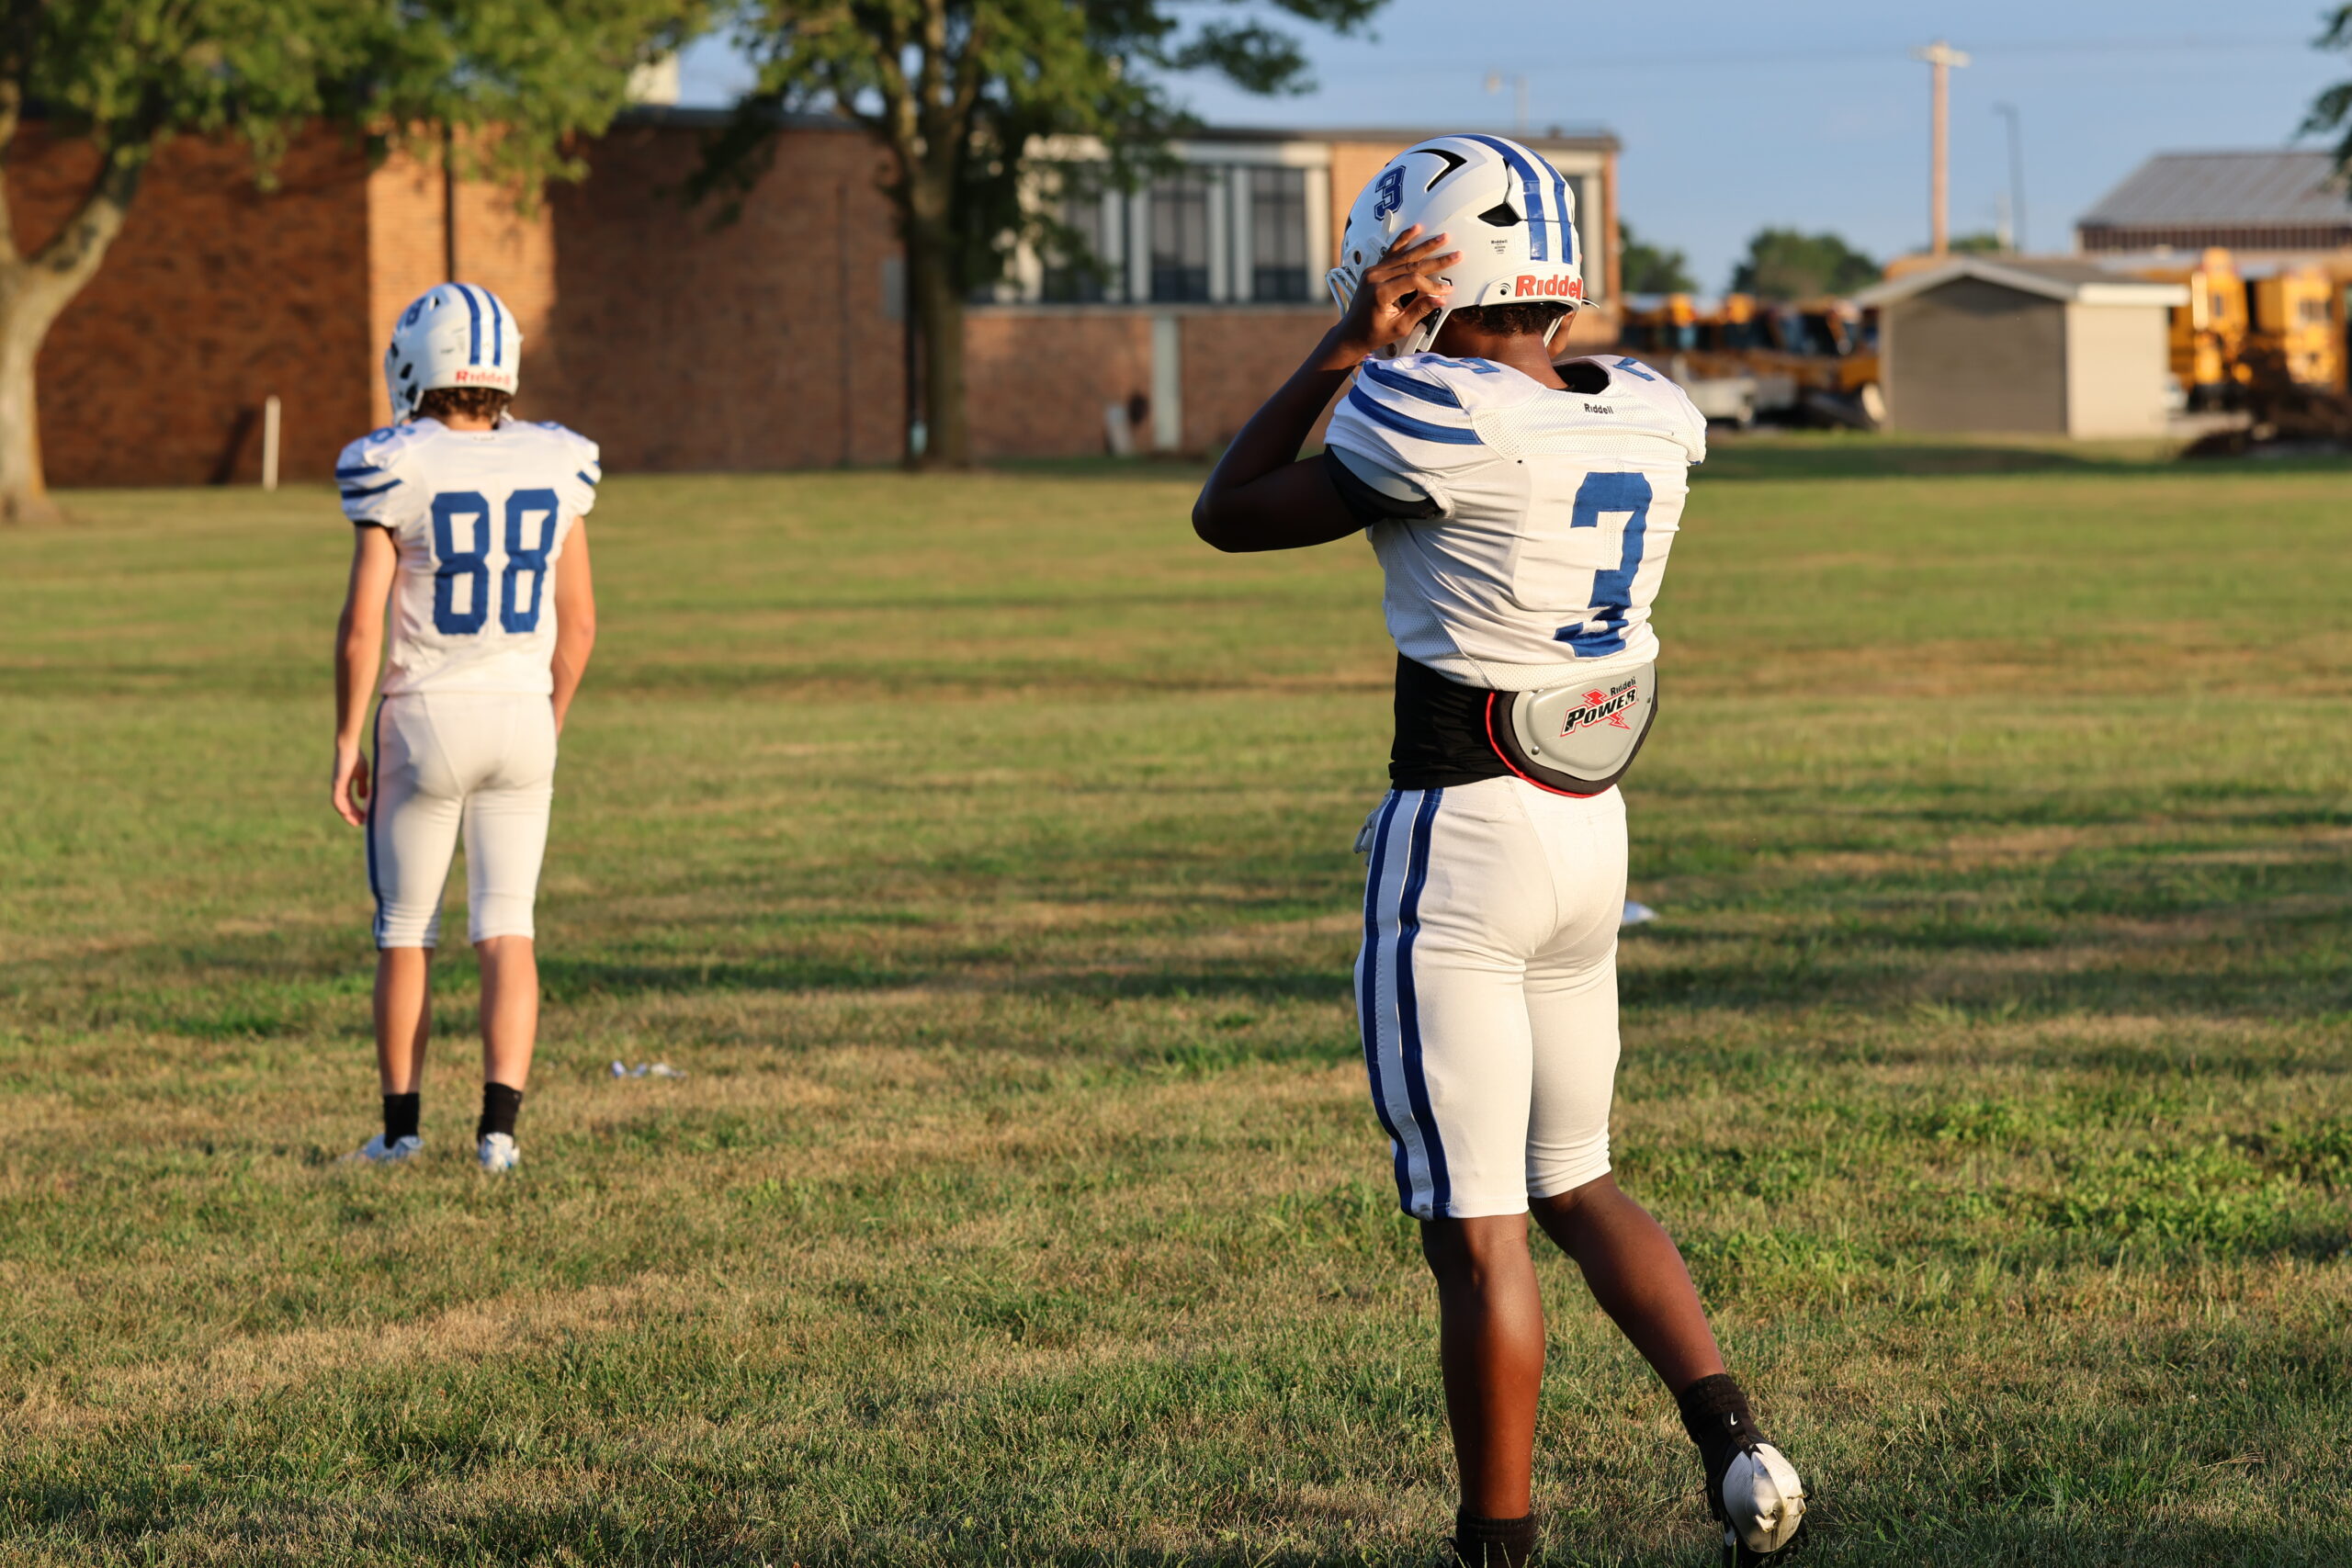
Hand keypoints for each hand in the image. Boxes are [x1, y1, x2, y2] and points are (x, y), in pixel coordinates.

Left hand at [331, 742, 369, 826]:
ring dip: (348, 814)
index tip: (364, 818)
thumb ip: (361, 785)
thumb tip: (363, 797)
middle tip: (361, 823)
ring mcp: (337, 785)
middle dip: (353, 815)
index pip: (349, 801)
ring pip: (340, 805)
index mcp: (344, 785)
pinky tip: (347, 813)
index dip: (355, 810)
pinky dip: (342, 807)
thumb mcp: (362, 774)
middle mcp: (338, 787)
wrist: (349, 746)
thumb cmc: (356, 757)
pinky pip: (337, 798)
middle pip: (344, 806)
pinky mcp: (337, 783)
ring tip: (356, 821)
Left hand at [1328, 226, 1461, 359]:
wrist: (1352, 333)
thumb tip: (1439, 299)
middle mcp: (1375, 278)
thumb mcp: (1399, 327)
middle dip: (1436, 260)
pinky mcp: (1374, 270)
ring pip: (1403, 254)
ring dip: (1425, 245)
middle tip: (1454, 255)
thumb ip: (1419, 311)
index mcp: (1380, 292)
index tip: (1445, 290)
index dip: (1432, 285)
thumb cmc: (1371, 333)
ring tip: (1442, 238)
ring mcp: (1373, 271)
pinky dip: (1404, 240)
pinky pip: (1391, 251)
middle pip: (1411, 263)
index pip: (1413, 281)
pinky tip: (1415, 230)